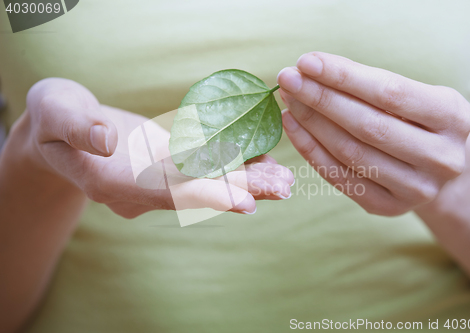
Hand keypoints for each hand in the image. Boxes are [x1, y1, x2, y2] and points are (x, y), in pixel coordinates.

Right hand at [18, 78, 293, 217]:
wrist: (58, 127)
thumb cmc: (53, 116)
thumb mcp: (55, 113)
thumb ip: (79, 128)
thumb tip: (106, 139)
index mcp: (109, 179)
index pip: (162, 190)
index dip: (202, 195)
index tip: (242, 202)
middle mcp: (137, 187)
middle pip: (193, 192)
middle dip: (238, 191)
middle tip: (282, 188)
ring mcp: (152, 179)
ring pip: (202, 183)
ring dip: (243, 183)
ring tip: (283, 181)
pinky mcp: (163, 164)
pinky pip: (200, 169)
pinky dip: (230, 166)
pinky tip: (262, 161)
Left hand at [277, 52, 469, 215]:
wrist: (435, 166)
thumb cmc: (415, 119)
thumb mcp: (410, 94)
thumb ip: (367, 83)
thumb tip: (309, 69)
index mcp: (452, 116)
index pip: (389, 92)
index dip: (343, 77)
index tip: (306, 62)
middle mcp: (441, 157)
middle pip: (368, 125)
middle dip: (321, 99)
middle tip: (288, 79)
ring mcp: (417, 188)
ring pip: (351, 153)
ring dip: (311, 123)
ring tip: (289, 100)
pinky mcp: (389, 207)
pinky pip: (340, 178)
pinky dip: (311, 150)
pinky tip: (293, 127)